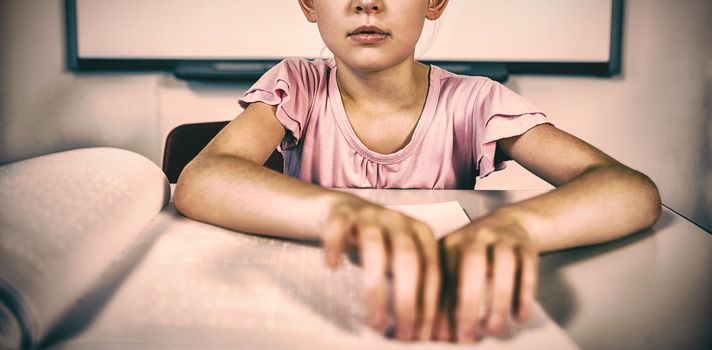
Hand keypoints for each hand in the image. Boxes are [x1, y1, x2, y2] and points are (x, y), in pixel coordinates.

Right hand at [320, 193, 439, 340]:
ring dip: (376, 289)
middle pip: (407, 259)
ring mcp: (370, 215)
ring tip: (374, 323)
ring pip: (374, 248)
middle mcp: (399, 221)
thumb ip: (414, 285)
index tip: (422, 334)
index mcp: (421, 233)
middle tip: (403, 334)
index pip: (431, 270)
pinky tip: (333, 267)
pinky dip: (335, 245)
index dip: (429, 303)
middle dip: (407, 300)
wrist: (345, 210)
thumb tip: (423, 331)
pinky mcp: (342, 212)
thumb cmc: (380, 245)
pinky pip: (338, 227)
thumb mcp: (402, 259)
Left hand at [434, 209, 538, 341]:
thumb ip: (446, 296)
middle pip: (472, 262)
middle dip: (468, 301)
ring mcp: (503, 238)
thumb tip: (440, 333)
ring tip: (493, 329)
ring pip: (504, 264)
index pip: (443, 274)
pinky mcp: (526, 246)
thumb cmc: (475, 253)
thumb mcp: (454, 266)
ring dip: (498, 300)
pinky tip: (519, 316)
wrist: (508, 223)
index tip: (443, 335)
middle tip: (467, 335)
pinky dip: (524, 293)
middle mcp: (477, 236)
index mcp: (451, 242)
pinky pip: (528, 267)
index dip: (441, 306)